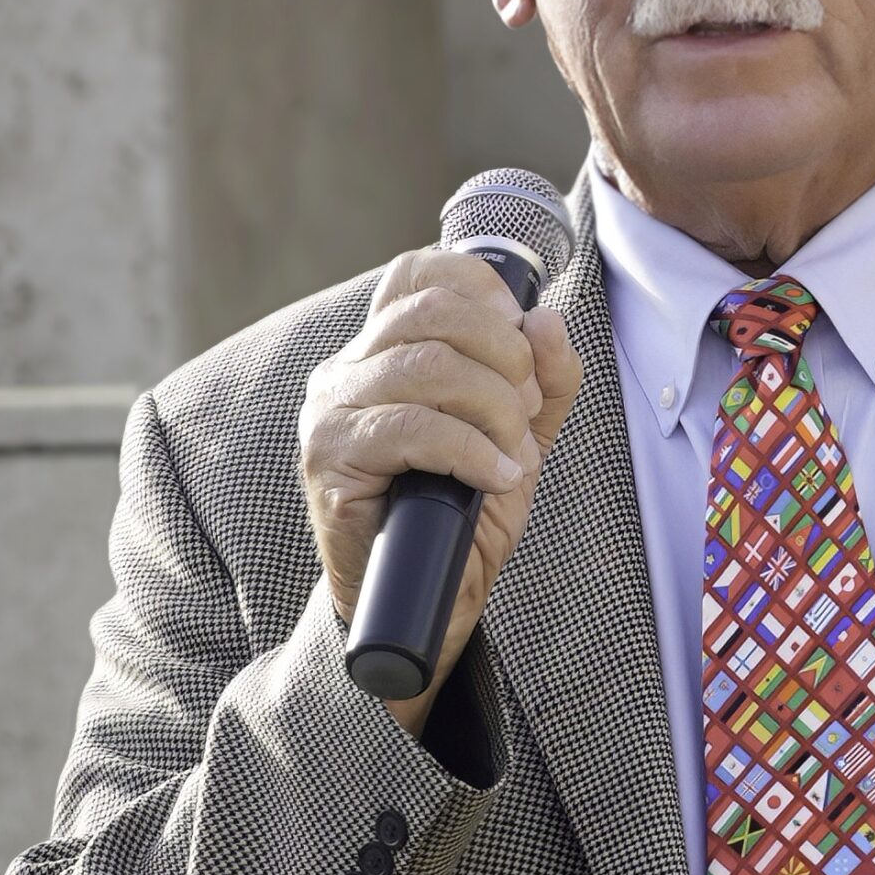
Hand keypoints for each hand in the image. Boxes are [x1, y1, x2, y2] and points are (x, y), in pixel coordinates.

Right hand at [299, 248, 583, 727]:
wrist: (426, 600)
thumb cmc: (464, 514)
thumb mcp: (521, 437)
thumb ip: (543, 380)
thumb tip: (544, 319)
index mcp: (385, 350)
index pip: (418, 273)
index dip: (479, 287)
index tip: (520, 336)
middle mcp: (347, 368)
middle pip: (434, 313)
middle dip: (505, 357)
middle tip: (525, 414)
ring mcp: (331, 412)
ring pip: (427, 366)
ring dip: (494, 407)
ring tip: (513, 453)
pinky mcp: (330, 459)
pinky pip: (411, 428)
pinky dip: (471, 449)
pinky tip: (496, 475)